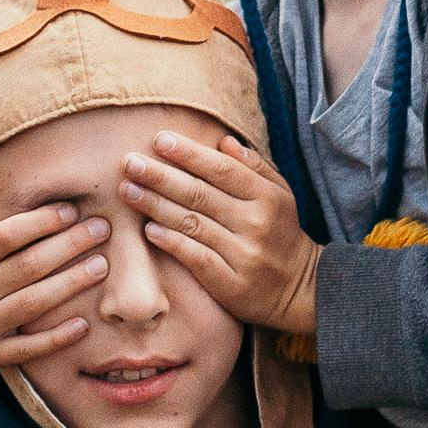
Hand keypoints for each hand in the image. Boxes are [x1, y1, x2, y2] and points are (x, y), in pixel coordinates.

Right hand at [0, 167, 108, 366]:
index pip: (5, 237)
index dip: (40, 222)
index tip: (71, 210)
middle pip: (26, 268)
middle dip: (67, 247)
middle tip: (101, 229)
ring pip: (32, 305)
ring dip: (70, 285)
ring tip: (102, 265)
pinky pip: (27, 349)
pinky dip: (56, 339)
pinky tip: (84, 323)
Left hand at [119, 132, 320, 338]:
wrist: (299, 288)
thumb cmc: (280, 232)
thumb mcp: (279, 194)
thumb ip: (253, 166)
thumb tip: (223, 141)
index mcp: (267, 197)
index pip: (222, 169)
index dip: (189, 153)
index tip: (159, 139)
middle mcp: (256, 223)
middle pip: (200, 194)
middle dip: (160, 176)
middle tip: (129, 162)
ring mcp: (244, 255)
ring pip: (192, 224)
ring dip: (155, 205)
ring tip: (128, 190)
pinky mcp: (231, 284)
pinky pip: (195, 258)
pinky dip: (171, 242)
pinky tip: (148, 230)